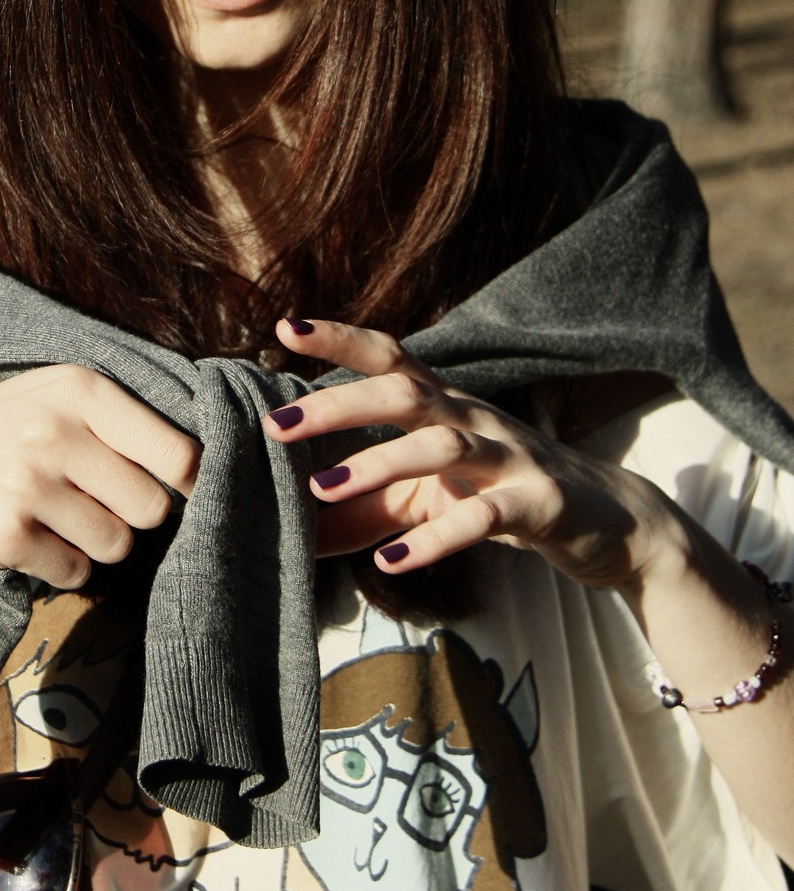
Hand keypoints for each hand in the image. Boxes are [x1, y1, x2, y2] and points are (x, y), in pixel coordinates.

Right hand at [0, 365, 200, 597]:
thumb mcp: (52, 396)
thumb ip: (120, 420)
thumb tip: (204, 465)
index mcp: (80, 389)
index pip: (177, 452)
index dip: (187, 482)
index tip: (178, 491)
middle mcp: (55, 430)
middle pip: (153, 507)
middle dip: (131, 516)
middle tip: (93, 504)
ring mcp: (27, 483)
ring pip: (117, 544)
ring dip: (95, 544)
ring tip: (56, 519)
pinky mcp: (5, 533)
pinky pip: (74, 572)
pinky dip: (60, 567)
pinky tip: (29, 539)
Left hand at [264, 318, 682, 591]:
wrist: (614, 524)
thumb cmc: (504, 498)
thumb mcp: (429, 499)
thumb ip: (367, 508)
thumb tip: (293, 527)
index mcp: (447, 407)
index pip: (391, 359)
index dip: (342, 339)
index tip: (285, 327)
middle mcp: (475, 420)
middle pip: (405, 394)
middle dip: (340, 404)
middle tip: (276, 425)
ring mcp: (510, 459)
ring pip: (442, 447)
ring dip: (378, 464)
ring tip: (321, 490)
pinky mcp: (538, 505)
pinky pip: (483, 517)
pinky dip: (434, 539)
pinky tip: (392, 562)